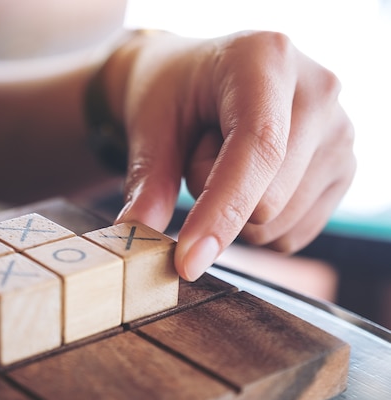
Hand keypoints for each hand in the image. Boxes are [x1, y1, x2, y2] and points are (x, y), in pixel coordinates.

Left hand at [112, 30, 355, 280]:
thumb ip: (147, 180)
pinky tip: (251, 179)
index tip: (187, 261)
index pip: (257, 147)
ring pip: (279, 224)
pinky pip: (291, 234)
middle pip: (270, 197)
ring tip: (224, 159)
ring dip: (234, 211)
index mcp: (266, 59)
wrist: (198, 80)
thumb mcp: (150, 126)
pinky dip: (257, 224)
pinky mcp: (343, 168)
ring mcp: (340, 131)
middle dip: (213, 199)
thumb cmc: (172, 94)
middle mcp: (318, 90)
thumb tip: (136, 232)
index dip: (222, 210)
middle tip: (198, 152)